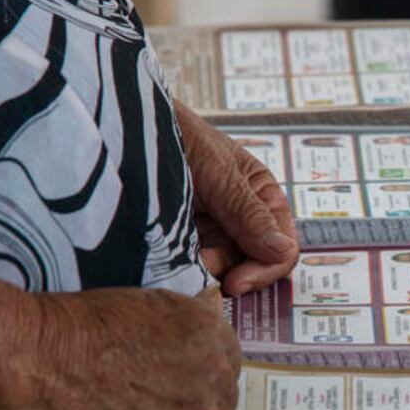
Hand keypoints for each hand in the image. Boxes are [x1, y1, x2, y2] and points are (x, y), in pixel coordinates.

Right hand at [10, 287, 240, 409]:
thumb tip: (212, 306)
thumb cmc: (88, 324)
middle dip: (195, 405)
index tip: (187, 379)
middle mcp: (215, 383)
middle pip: (221, 405)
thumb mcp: (153, 303)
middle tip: (156, 404)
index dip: (206, 373)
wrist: (44, 360)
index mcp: (216, 341)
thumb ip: (192, 317)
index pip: (230, 366)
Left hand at [175, 101, 298, 294]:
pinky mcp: (182, 242)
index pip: (281, 249)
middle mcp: (242, 219)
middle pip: (251, 266)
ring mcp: (211, 232)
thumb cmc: (177, 134)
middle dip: (226, 269)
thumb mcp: (220, 173)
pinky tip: (166, 256)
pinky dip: (181, 267)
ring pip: (220, 270)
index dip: (263, 269)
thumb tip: (283, 251)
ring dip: (200, 269)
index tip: (235, 282)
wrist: (126, 128)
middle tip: (199, 267)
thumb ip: (250, 214)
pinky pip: (191, 267)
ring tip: (175, 253)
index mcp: (262, 199)